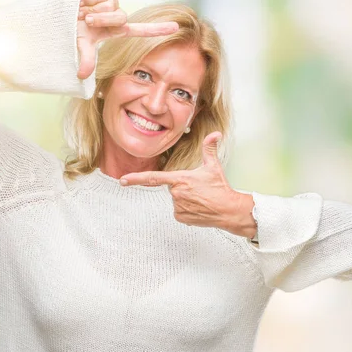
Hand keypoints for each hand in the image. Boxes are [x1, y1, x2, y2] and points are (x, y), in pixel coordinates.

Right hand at [76, 0, 178, 78]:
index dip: (158, 29)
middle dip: (104, 20)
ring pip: (113, 7)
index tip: (176, 28)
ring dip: (96, 12)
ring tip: (82, 13)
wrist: (56, 16)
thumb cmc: (68, 31)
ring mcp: (109, 4)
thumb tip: (82, 75)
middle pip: (122, 18)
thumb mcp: (79, 45)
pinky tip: (83, 2)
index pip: (141, 30)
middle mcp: (115, 16)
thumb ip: (86, 58)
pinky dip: (91, 0)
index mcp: (115, 30)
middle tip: (87, 21)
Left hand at [120, 132, 256, 237]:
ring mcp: (177, 207)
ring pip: (176, 200)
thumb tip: (215, 134)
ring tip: (201, 199)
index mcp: (180, 179)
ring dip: (186, 199)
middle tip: (199, 189)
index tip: (123, 180)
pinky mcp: (181, 217)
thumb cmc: (220, 188)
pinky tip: (199, 208)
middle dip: (183, 187)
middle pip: (172, 188)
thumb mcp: (213, 166)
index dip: (136, 179)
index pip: (153, 178)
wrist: (228, 210)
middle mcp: (176, 193)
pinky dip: (187, 210)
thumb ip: (210, 148)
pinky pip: (179, 211)